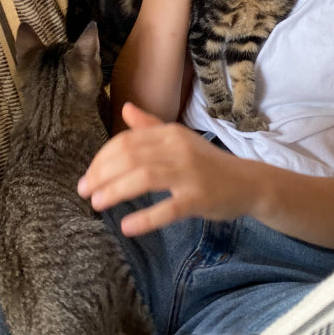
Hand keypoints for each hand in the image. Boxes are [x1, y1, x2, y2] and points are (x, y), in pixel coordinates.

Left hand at [78, 102, 250, 236]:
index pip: (126, 141)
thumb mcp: (179, 140)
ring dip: (115, 191)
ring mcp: (190, 173)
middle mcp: (178, 149)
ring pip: (144, 178)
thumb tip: (124, 108)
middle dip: (101, 174)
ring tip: (97, 204)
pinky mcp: (199, 198)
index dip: (101, 159)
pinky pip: (168, 208)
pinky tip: (127, 226)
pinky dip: (146, 218)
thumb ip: (150, 126)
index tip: (87, 177)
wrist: (248, 183)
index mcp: (170, 133)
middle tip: (85, 192)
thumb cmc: (208, 163)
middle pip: (130, 157)